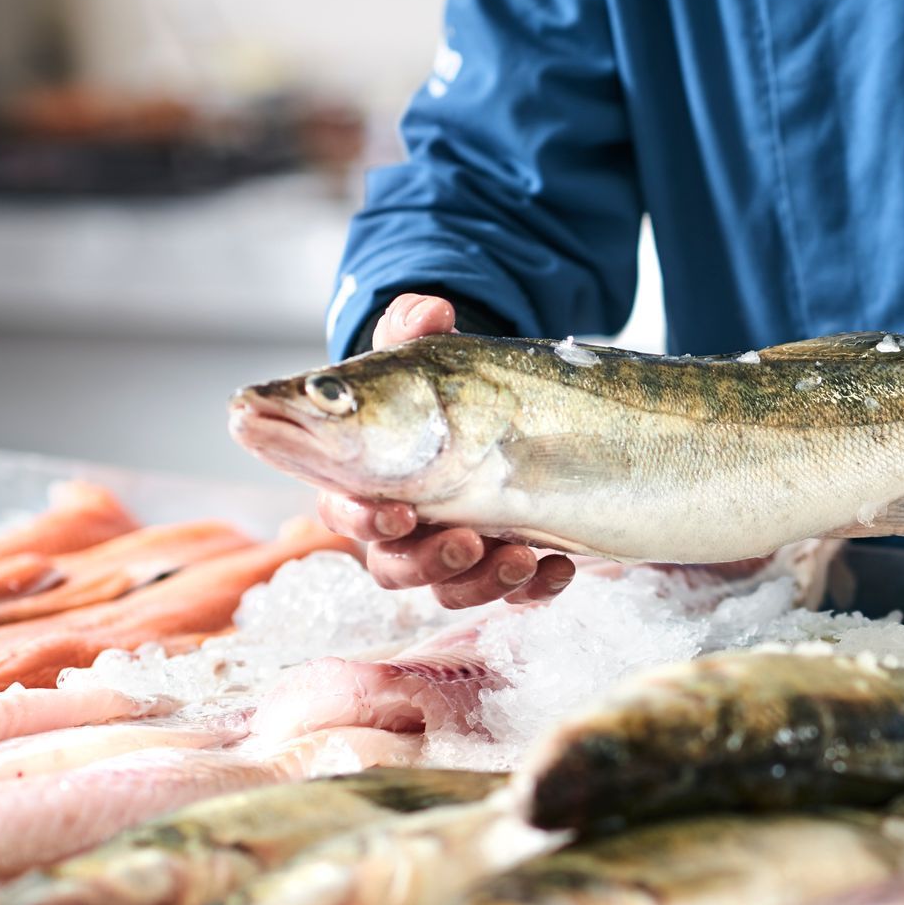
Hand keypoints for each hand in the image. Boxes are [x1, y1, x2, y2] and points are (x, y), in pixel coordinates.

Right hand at [316, 292, 575, 607]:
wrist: (491, 409)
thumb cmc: (438, 390)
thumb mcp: (426, 356)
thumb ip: (413, 332)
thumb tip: (427, 310)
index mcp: (366, 478)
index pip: (343, 510)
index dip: (361, 519)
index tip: (395, 513)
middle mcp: (404, 526)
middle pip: (395, 567)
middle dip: (429, 561)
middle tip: (466, 541)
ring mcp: (451, 550)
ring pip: (451, 590)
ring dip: (484, 581)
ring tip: (521, 558)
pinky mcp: (499, 561)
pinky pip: (511, 594)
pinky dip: (534, 589)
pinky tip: (560, 569)